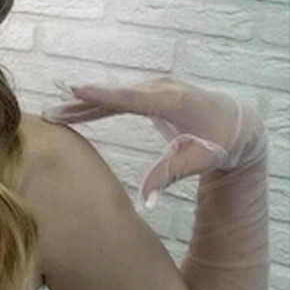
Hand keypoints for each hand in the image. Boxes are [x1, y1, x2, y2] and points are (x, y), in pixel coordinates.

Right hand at [41, 77, 266, 210]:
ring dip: (84, 103)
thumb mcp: (196, 161)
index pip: (130, 98)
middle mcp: (160, 88)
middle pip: (114, 96)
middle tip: (51, 111)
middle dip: (81, 103)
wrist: (237, 122)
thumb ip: (167, 176)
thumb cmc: (218, 143)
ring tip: (55, 111)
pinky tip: (76, 106)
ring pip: (113, 96)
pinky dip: (97, 102)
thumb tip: (143, 203)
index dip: (102, 95)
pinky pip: (119, 97)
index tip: (76, 89)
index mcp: (171, 102)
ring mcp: (154, 87)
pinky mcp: (150, 91)